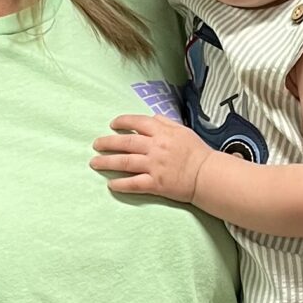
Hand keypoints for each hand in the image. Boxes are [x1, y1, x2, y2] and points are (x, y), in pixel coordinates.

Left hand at [91, 113, 210, 205]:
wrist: (207, 175)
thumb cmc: (198, 152)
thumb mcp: (183, 131)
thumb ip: (166, 122)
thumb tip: (152, 117)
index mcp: (162, 132)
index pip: (137, 122)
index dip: (122, 122)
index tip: (112, 125)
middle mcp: (155, 147)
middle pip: (125, 143)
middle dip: (107, 143)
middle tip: (95, 144)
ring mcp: (154, 166)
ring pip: (125, 162)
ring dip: (107, 162)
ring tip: (94, 163)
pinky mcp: (155, 184)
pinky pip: (134, 183)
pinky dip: (120, 184)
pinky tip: (110, 185)